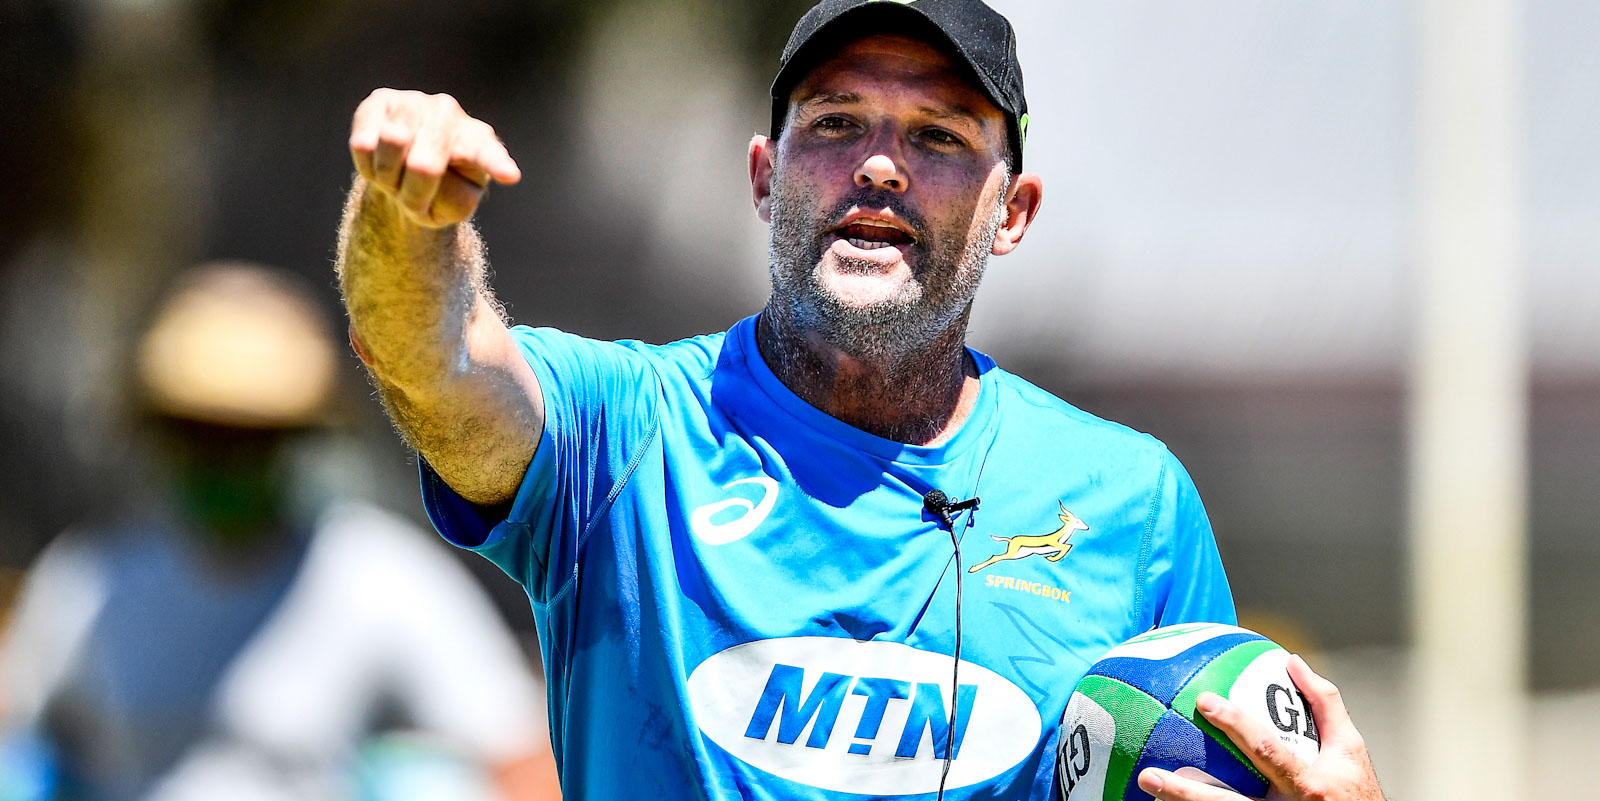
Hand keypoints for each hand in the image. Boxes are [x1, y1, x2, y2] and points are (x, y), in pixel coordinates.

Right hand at [349, 88, 521, 226]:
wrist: (404, 171)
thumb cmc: (437, 190)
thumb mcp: (450, 208)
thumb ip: (451, 199)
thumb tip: (426, 166)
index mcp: (479, 142)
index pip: (486, 154)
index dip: (496, 164)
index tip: (510, 176)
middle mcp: (450, 113)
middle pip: (424, 165)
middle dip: (413, 195)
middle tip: (413, 201)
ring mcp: (415, 102)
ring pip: (392, 146)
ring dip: (389, 179)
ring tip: (398, 179)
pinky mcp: (380, 101)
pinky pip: (363, 144)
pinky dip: (368, 167)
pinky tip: (381, 161)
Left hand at [1137, 654, 1384, 800]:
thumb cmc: (1356, 791)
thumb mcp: (1351, 749)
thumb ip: (1324, 704)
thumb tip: (1293, 661)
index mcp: (1308, 785)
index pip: (1265, 750)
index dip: (1236, 725)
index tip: (1204, 701)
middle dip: (1185, 791)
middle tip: (1148, 773)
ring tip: (1147, 790)